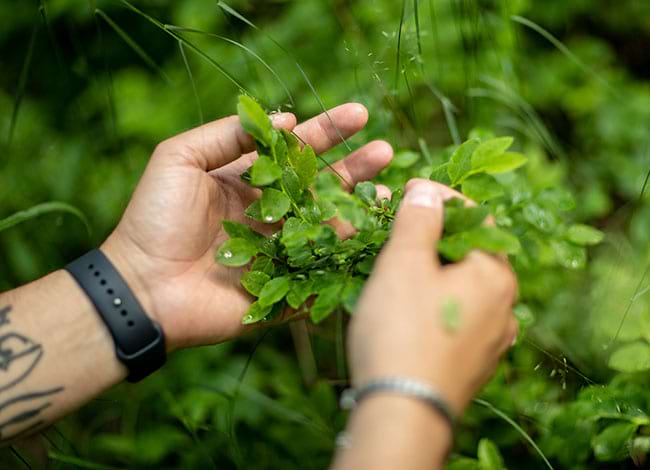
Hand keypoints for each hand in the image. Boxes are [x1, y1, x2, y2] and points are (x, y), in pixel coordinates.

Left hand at [101, 104, 392, 350]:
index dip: (328, 132)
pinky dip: (348, 255)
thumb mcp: (181, 159)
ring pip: (330, 225)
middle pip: (322, 186)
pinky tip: (370, 239)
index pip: (297, 151)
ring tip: (386, 192)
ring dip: (360, 208)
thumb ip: (226, 136)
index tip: (359, 115)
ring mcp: (282, 250)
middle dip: (355, 168)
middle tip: (385, 152)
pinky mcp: (287, 286)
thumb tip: (283, 121)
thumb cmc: (157, 218)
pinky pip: (323, 269)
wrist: (145, 286)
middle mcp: (271, 213)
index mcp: (250, 181)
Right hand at [347, 179, 517, 414]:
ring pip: (464, 288)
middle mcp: (506, 307)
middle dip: (436, 235)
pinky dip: (436, 301)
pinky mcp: (473, 364)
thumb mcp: (404, 263)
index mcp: (496, 275)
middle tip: (400, 228)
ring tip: (399, 266)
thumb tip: (428, 192)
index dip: (441, 197)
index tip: (409, 191)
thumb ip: (419, 221)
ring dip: (435, 270)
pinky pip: (458, 318)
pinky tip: (410, 307)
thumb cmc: (401, 331)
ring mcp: (492, 340)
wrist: (401, 413)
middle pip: (472, 252)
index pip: (477, 216)